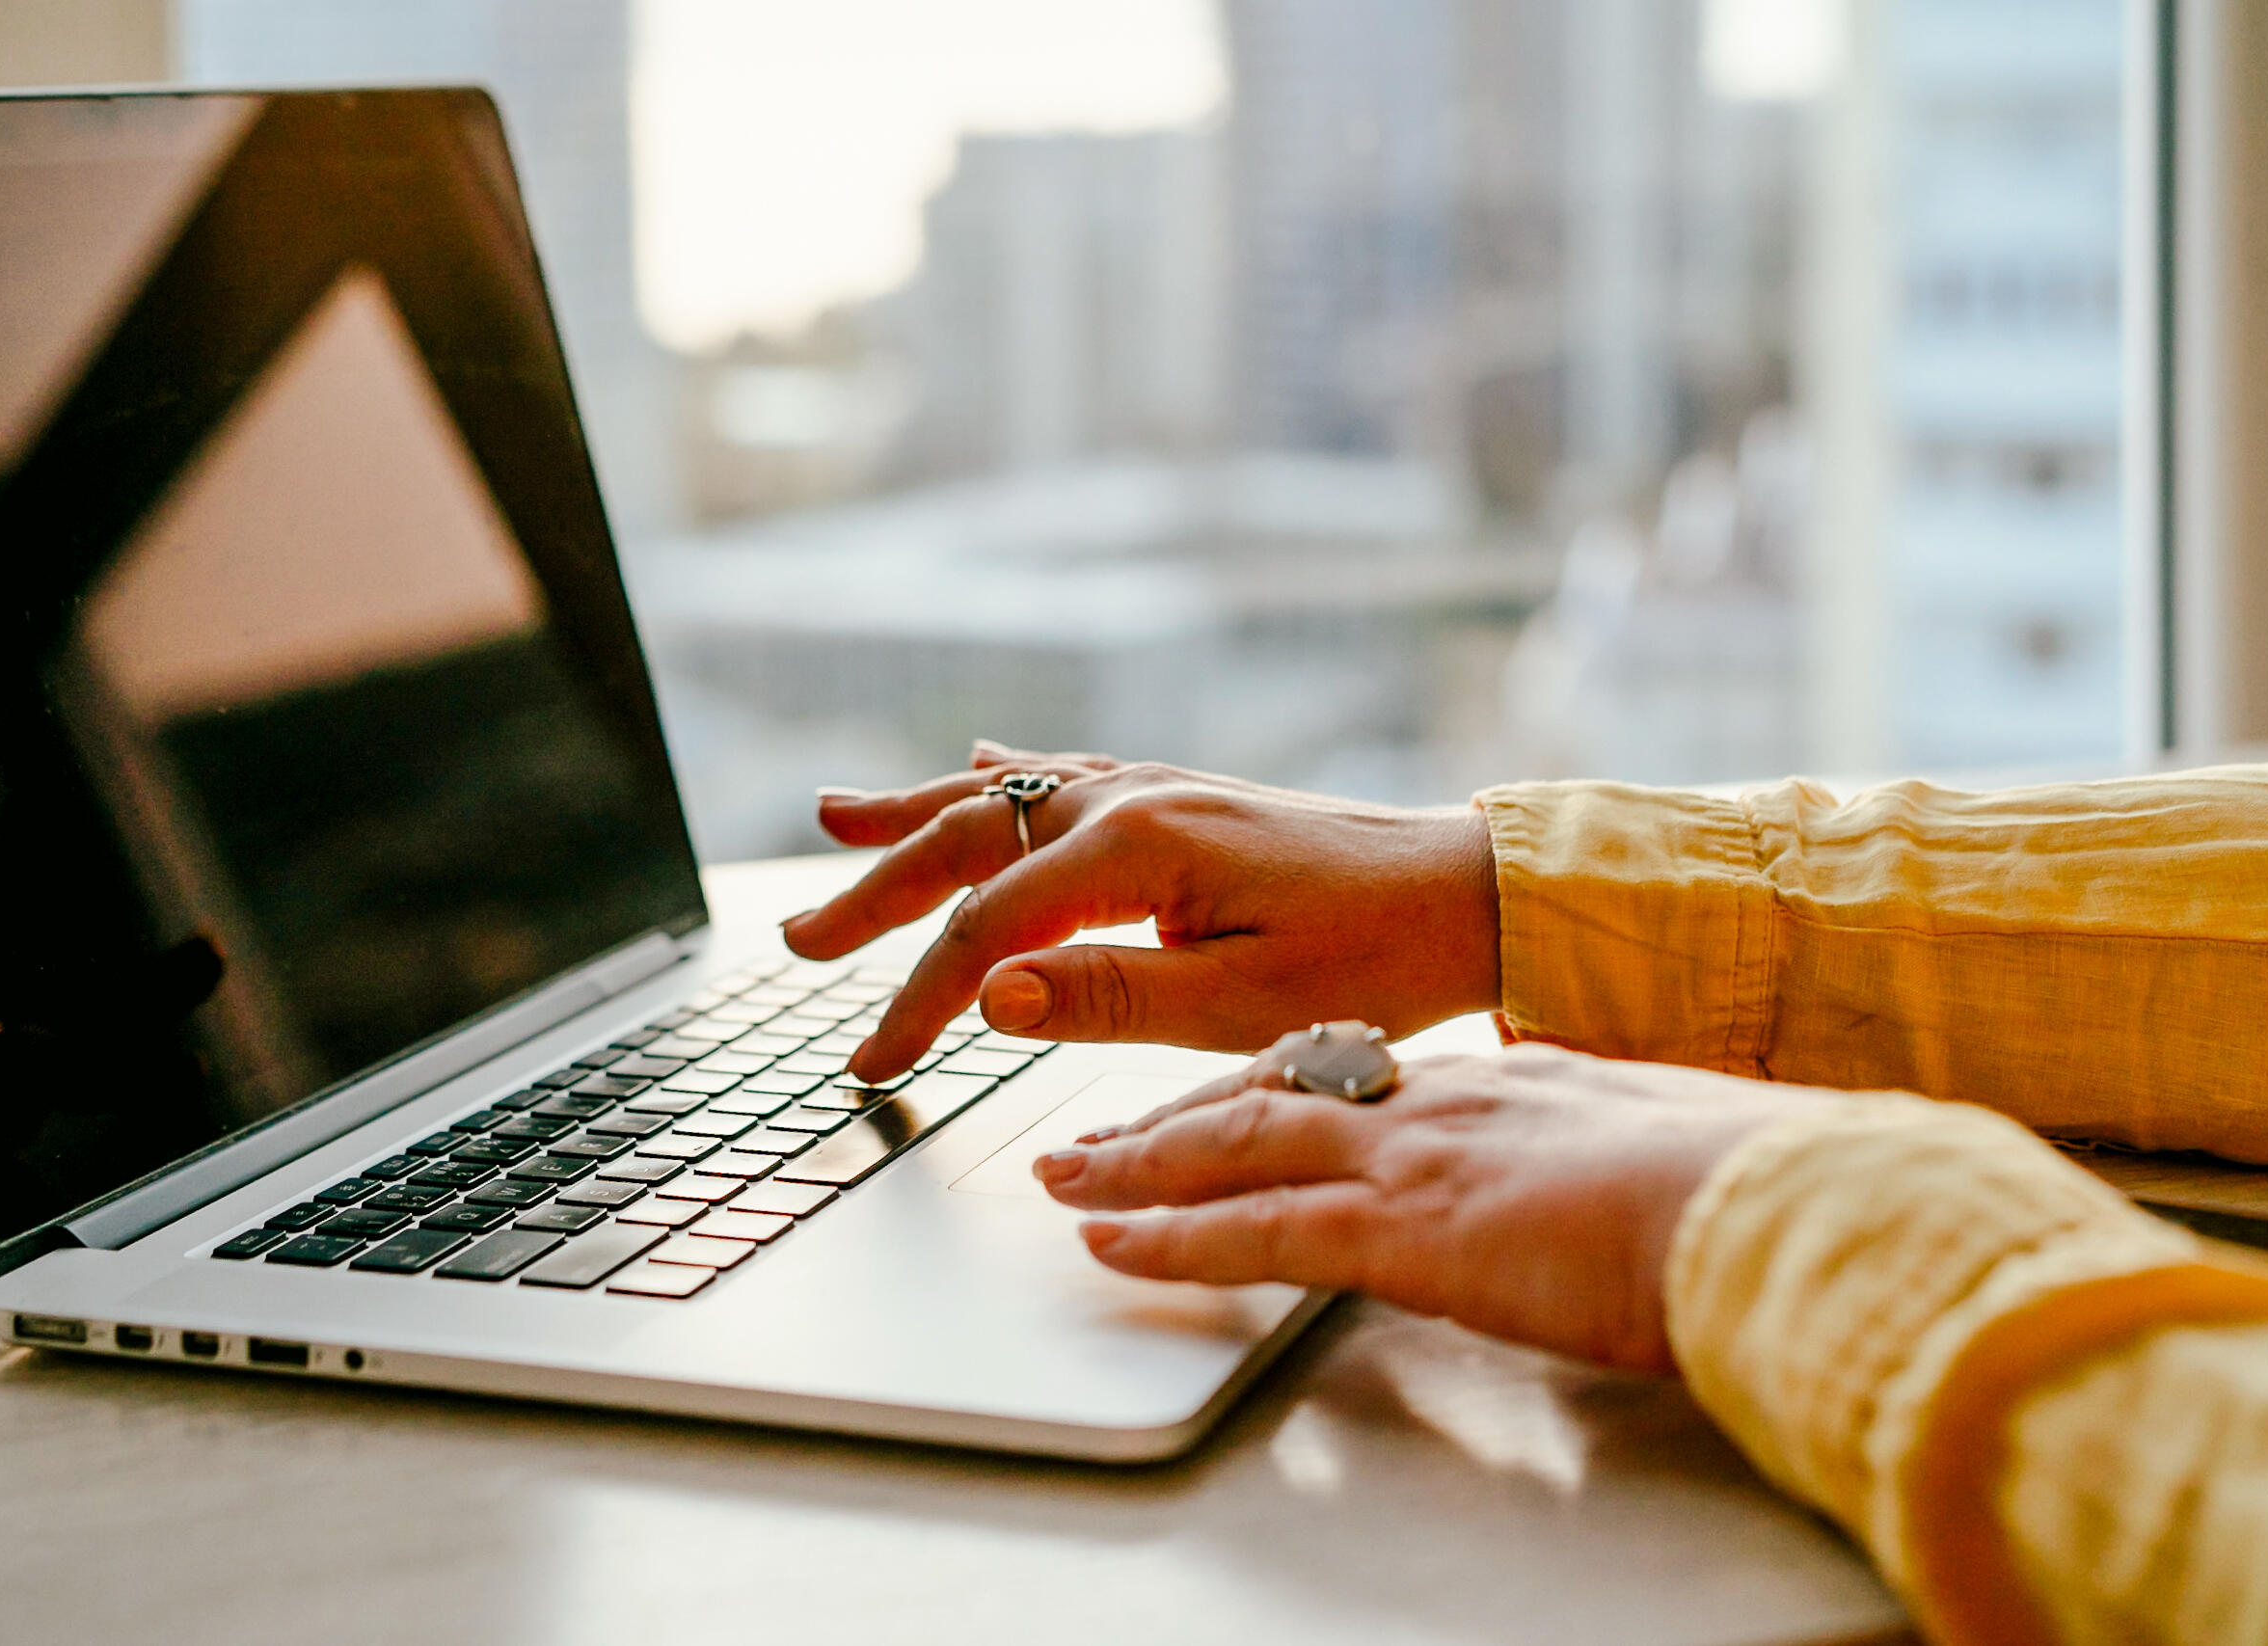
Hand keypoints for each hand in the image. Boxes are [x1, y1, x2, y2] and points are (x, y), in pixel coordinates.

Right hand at [782, 742, 1498, 1081]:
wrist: (1467, 894)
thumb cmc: (1373, 960)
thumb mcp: (1241, 1005)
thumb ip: (1108, 998)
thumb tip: (991, 995)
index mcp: (1138, 849)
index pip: (988, 931)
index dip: (917, 999)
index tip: (874, 1063)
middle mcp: (1133, 800)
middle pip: (968, 842)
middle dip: (876, 892)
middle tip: (800, 943)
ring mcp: (1154, 789)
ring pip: (1002, 795)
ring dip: (913, 817)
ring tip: (833, 817)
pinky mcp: (1179, 799)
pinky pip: (1060, 776)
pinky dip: (998, 778)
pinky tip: (967, 763)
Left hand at [1036, 1042, 1821, 1373]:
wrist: (1786, 1202)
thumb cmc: (1747, 1188)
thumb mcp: (1653, 1151)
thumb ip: (1591, 1156)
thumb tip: (1591, 1183)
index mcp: (1498, 1085)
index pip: (1347, 1077)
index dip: (1262, 1089)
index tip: (1208, 1101)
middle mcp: (1438, 1104)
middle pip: (1268, 1093)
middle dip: (1171, 1118)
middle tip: (1098, 1133)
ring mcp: (1416, 1159)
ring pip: (1236, 1147)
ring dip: (1138, 1166)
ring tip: (1068, 1179)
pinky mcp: (1407, 1232)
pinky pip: (1257, 1232)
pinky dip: (1170, 1238)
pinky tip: (1112, 1245)